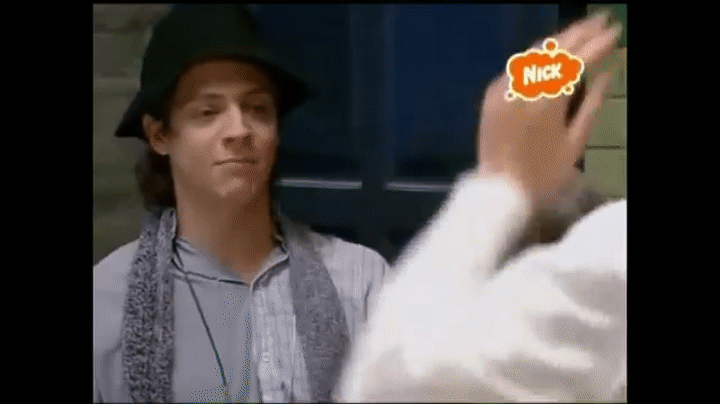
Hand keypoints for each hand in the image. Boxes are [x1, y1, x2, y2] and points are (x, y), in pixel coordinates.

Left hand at [477, 12, 621, 203]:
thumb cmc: (543, 175)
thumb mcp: (576, 143)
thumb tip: (607, 73)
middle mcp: (522, 88)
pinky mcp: (491, 95)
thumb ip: (593, 105)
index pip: (576, 61)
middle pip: (553, 49)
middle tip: (601, 20)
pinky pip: (517, 66)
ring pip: (533, 53)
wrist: (498, 191)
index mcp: (546, 101)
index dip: (598, 44)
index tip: (615, 32)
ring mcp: (503, 89)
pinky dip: (536, 55)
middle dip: (580, 32)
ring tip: (582, 30)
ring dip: (559, 40)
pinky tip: (551, 52)